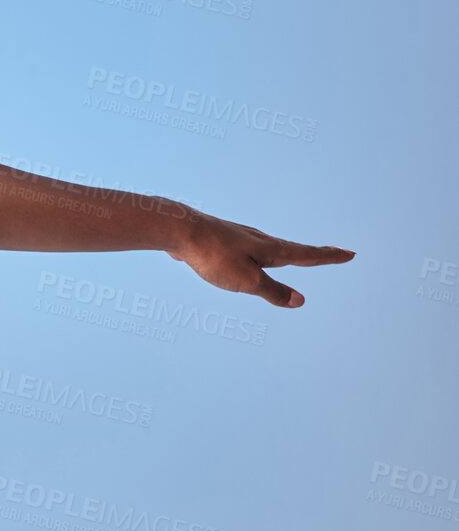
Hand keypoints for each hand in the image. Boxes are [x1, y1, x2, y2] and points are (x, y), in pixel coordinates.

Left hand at [167, 212, 353, 307]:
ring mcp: (239, 238)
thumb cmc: (213, 255)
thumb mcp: (247, 281)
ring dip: (287, 254)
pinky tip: (247, 255)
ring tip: (296, 257)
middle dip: (314, 254)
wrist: (179, 229)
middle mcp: (259, 240)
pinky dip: (260, 255)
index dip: (329, 257)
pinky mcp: (221, 240)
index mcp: (270, 249)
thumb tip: (300, 301)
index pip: (307, 255)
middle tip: (334, 253)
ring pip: (268, 249)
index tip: (350, 254)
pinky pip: (247, 250)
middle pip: (292, 250)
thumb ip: (273, 291)